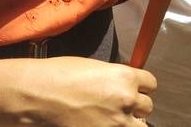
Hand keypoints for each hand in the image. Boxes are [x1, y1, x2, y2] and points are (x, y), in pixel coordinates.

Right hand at [12, 57, 155, 125]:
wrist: (40, 95)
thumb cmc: (60, 76)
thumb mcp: (94, 68)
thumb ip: (114, 78)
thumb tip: (122, 85)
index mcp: (125, 77)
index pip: (150, 83)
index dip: (141, 86)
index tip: (135, 89)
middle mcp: (127, 99)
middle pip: (147, 106)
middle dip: (135, 106)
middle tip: (120, 106)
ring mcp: (118, 123)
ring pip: (140, 126)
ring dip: (129, 122)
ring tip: (113, 119)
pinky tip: (100, 124)